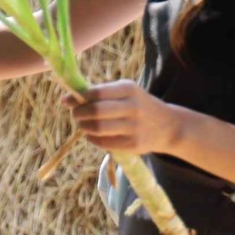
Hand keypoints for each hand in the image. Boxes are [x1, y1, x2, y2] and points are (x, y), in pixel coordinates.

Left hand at [61, 79, 181, 154]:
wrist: (169, 126)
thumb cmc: (138, 105)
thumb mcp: (127, 92)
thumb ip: (102, 94)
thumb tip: (69, 98)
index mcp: (129, 89)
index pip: (97, 93)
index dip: (77, 98)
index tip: (65, 101)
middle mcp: (133, 107)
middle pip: (96, 111)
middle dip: (79, 113)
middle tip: (75, 114)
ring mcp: (134, 127)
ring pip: (98, 128)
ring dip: (84, 127)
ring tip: (82, 124)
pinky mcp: (134, 145)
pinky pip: (105, 142)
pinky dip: (92, 139)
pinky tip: (91, 135)